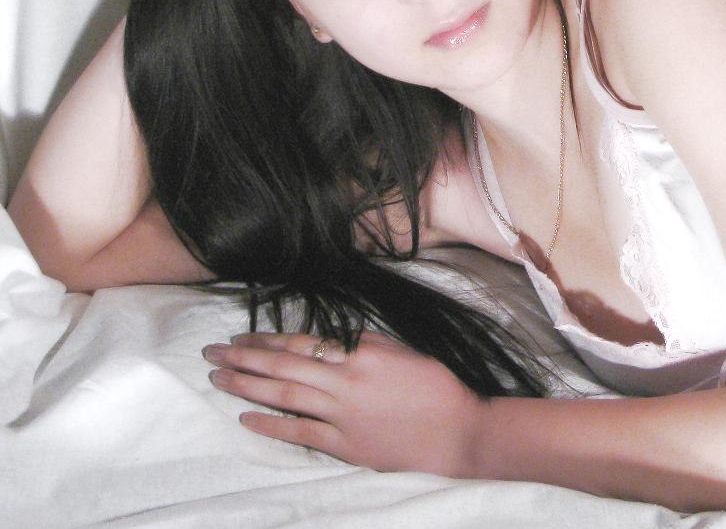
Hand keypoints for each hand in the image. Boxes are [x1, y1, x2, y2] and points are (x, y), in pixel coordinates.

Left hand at [203, 330, 486, 477]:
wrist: (457, 431)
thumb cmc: (436, 386)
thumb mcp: (400, 350)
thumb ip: (362, 344)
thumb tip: (327, 340)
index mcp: (360, 352)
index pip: (301, 343)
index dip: (267, 339)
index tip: (240, 336)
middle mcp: (345, 381)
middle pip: (283, 366)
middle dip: (244, 357)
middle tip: (212, 352)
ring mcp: (342, 414)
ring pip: (284, 395)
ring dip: (248, 385)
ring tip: (219, 378)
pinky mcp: (345, 445)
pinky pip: (300, 432)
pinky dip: (271, 424)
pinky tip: (246, 418)